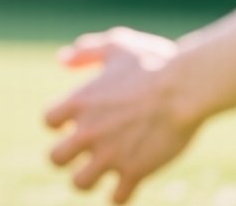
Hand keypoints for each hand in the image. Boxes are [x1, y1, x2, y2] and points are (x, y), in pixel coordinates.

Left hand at [44, 28, 202, 202]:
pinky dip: (120, 194)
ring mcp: (110, 154)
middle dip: (67, 157)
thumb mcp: (117, 45)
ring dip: (89, 179)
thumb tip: (62, 60)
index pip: (49, 122)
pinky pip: (116, 198)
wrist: (187, 87)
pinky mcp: (135, 171)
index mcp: (79, 102)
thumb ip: (87, 52)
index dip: (61, 123)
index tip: (78, 120)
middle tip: (85, 151)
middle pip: (54, 159)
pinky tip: (129, 182)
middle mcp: (88, 131)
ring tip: (104, 170)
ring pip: (80, 184)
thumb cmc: (155, 62)